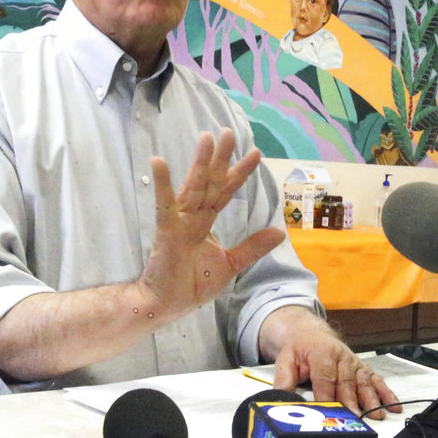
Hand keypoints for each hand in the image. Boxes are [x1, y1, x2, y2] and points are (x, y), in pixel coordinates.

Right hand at [138, 130, 284, 316]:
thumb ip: (252, 247)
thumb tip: (278, 231)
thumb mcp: (230, 264)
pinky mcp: (166, 231)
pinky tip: (158, 162)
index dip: (238, 173)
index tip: (255, 153)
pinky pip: (165, 205)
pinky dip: (162, 184)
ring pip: (193, 187)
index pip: (224, 192)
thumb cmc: (190, 285)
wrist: (167, 305)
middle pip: (210, 183)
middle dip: (220, 159)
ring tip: (207, 139)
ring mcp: (178, 222)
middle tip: (229, 133)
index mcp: (205, 222)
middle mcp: (192, 217)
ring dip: (199, 163)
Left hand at [271, 326, 401, 419]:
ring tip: (377, 415)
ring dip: (372, 399)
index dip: (328, 395)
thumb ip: (283, 380)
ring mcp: (355, 363)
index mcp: (322, 353)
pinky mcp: (364, 368)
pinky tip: (394, 405)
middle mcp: (342, 357)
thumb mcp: (286, 360)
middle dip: (351, 401)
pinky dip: (386, 393)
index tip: (331, 411)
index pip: (325, 377)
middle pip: (347, 382)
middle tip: (355, 417)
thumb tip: (279, 399)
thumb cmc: (299, 350)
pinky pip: (377, 380)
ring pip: (364, 382)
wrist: (312, 335)